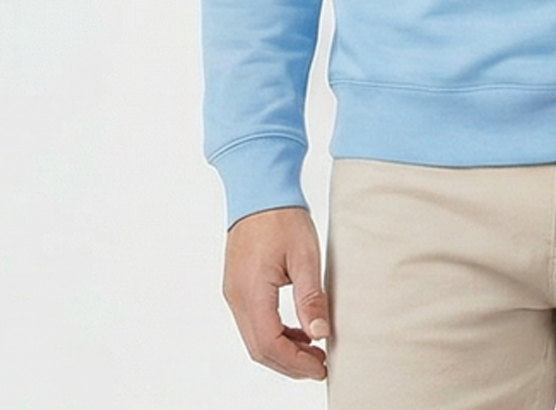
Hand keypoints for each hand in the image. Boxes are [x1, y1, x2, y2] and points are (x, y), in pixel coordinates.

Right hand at [223, 207, 330, 380]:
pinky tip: (298, 331)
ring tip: (313, 351)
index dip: (295, 363)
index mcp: (251, 291)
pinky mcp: (239, 286)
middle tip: (320, 366)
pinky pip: (254, 321)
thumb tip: (320, 333)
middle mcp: (236, 297)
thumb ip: (310, 297)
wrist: (259, 188)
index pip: (269, 344)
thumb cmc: (282, 216)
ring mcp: (234, 292)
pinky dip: (275, 333)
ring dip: (283, 350)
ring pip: (255, 338)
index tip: (320, 367)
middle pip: (259, 348)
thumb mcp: (304, 255)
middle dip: (290, 364)